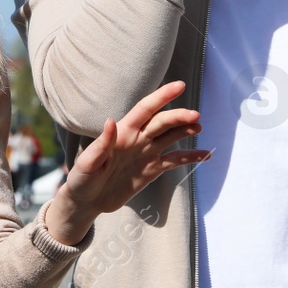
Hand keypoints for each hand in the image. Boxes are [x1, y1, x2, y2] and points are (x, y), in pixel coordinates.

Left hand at [43, 81, 209, 245]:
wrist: (86, 201)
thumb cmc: (82, 179)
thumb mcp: (87, 163)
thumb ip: (101, 144)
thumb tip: (111, 121)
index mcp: (122, 132)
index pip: (145, 109)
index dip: (161, 97)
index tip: (179, 86)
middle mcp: (137, 139)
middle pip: (162, 122)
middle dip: (179, 117)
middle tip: (196, 116)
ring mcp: (146, 154)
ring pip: (170, 137)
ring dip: (185, 130)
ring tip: (199, 127)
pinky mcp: (151, 170)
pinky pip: (174, 161)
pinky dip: (190, 157)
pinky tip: (205, 155)